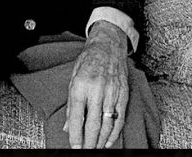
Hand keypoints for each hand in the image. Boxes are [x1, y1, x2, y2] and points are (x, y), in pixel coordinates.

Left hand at [64, 21, 128, 148]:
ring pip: (107, 123)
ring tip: (95, 148)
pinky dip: (115, 132)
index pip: (76, 118)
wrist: (108, 45)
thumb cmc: (88, 61)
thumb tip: (68, 127)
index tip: (74, 146)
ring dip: (101, 140)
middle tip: (85, 151)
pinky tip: (108, 141)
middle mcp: (96, 90)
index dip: (75, 136)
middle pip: (93, 124)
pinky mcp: (123, 94)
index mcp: (80, 87)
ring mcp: (112, 92)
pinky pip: (120, 117)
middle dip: (88, 142)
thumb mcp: (73, 80)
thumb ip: (71, 105)